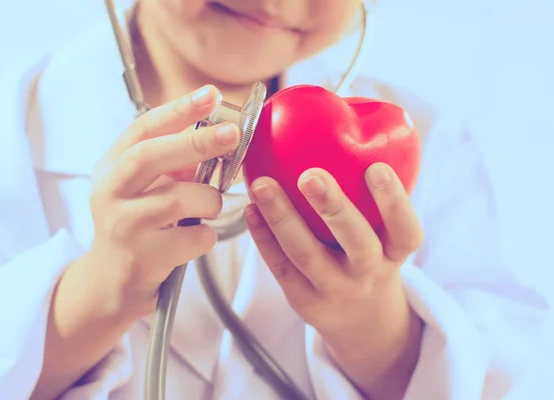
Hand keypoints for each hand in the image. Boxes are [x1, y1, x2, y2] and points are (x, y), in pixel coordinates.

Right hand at [84, 85, 239, 317]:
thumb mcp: (145, 187)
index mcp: (111, 166)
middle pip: (151, 156)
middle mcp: (109, 192)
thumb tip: (218, 135)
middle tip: (232, 133)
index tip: (212, 94)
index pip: (143, 128)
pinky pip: (192, 238)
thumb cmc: (137, 224)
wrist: (111, 281)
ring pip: (178, 199)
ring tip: (210, 207)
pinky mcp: (140, 258)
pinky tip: (195, 240)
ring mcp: (121, 226)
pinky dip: (205, 236)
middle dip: (196, 141)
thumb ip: (173, 162)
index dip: (178, 109)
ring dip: (208, 201)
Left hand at [245, 163, 423, 397]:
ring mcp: (333, 289)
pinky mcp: (302, 299)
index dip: (394, 201)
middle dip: (333, 207)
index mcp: (394, 253)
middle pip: (356, 244)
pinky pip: (280, 266)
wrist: (361, 322)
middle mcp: (368, 273)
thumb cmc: (370, 258)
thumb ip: (372, 199)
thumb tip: (349, 127)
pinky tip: (250, 210)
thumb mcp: (386, 238)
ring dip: (282, 217)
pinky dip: (263, 237)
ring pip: (306, 255)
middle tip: (309, 175)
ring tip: (261, 184)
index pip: (406, 230)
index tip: (376, 168)